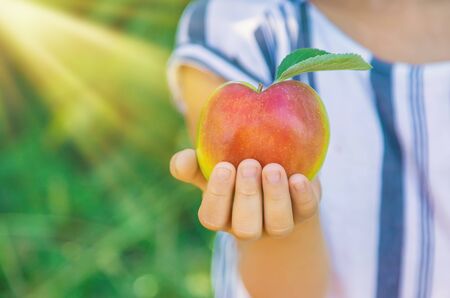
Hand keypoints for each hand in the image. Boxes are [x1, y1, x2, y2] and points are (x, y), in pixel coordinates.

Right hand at [170, 149, 320, 239]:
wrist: (273, 172)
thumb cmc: (234, 170)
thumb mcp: (212, 166)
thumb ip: (194, 164)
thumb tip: (181, 160)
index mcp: (222, 216)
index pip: (212, 217)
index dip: (217, 196)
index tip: (223, 166)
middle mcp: (249, 226)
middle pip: (246, 228)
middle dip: (247, 197)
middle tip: (248, 164)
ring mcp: (278, 223)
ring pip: (278, 225)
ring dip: (275, 198)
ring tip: (272, 168)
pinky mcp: (303, 211)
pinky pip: (306, 211)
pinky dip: (302, 196)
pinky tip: (299, 177)